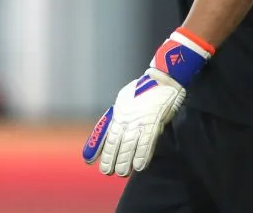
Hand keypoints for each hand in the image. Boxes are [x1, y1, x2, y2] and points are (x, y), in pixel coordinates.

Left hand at [83, 28, 213, 176]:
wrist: (163, 79)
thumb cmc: (143, 90)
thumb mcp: (124, 100)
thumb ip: (117, 115)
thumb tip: (109, 128)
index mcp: (119, 113)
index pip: (107, 134)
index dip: (100, 148)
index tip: (90, 160)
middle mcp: (127, 119)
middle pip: (117, 142)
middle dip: (112, 158)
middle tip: (108, 172)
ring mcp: (140, 121)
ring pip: (130, 145)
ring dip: (125, 160)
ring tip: (121, 172)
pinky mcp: (154, 123)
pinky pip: (147, 142)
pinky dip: (143, 155)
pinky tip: (139, 167)